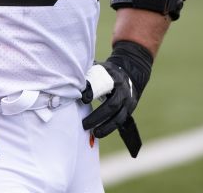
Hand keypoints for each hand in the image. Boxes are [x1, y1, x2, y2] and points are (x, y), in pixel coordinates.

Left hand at [81, 40, 153, 156]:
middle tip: (84, 124)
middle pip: (113, 105)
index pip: (105, 84)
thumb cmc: (107, 73)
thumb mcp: (99, 68)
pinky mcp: (129, 110)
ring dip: (106, 127)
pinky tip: (99, 133)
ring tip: (94, 133)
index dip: (94, 91)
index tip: (83, 99)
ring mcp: (128, 101)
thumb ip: (88, 74)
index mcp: (114, 77)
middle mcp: (123, 90)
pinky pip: (120, 122)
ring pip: (119, 117)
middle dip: (98, 116)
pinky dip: (109, 129)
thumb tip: (73, 82)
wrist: (129, 74)